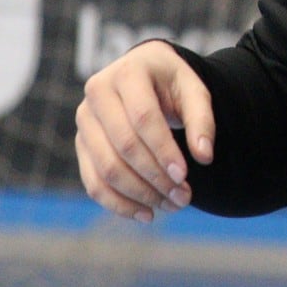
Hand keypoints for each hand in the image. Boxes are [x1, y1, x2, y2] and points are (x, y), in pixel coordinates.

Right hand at [76, 40, 215, 222]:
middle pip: (124, 146)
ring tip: (171, 205)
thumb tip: (204, 156)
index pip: (143, 118)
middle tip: (184, 197)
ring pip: (106, 168)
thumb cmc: (171, 83)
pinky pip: (93, 182)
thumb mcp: (193, 89)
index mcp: (127, 72)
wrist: (144, 74)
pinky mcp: (81, 144)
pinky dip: (118, 203)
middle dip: (155, 177)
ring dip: (140, 194)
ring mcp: (85, 120)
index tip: (185, 175)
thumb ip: (202, 119)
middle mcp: (97, 93)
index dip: (163, 150)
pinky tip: (147, 214)